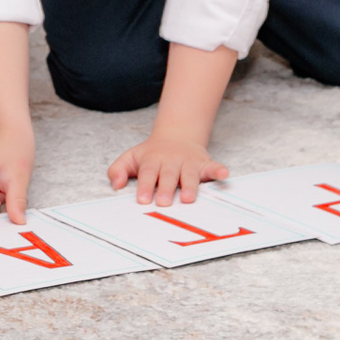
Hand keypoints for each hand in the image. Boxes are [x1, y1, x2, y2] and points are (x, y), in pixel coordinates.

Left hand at [107, 132, 229, 206]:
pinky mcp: (204, 164)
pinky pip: (213, 167)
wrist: (176, 136)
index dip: (145, 186)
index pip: (147, 174)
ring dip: (189, 186)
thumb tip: (115, 185)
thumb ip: (118, 170)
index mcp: (152, 160)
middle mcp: (171, 161)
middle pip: (168, 176)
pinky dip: (218, 170)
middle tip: (163, 203)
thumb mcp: (130, 158)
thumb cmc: (150, 155)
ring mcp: (188, 163)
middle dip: (166, 189)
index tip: (142, 200)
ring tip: (187, 198)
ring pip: (189, 175)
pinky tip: (223, 174)